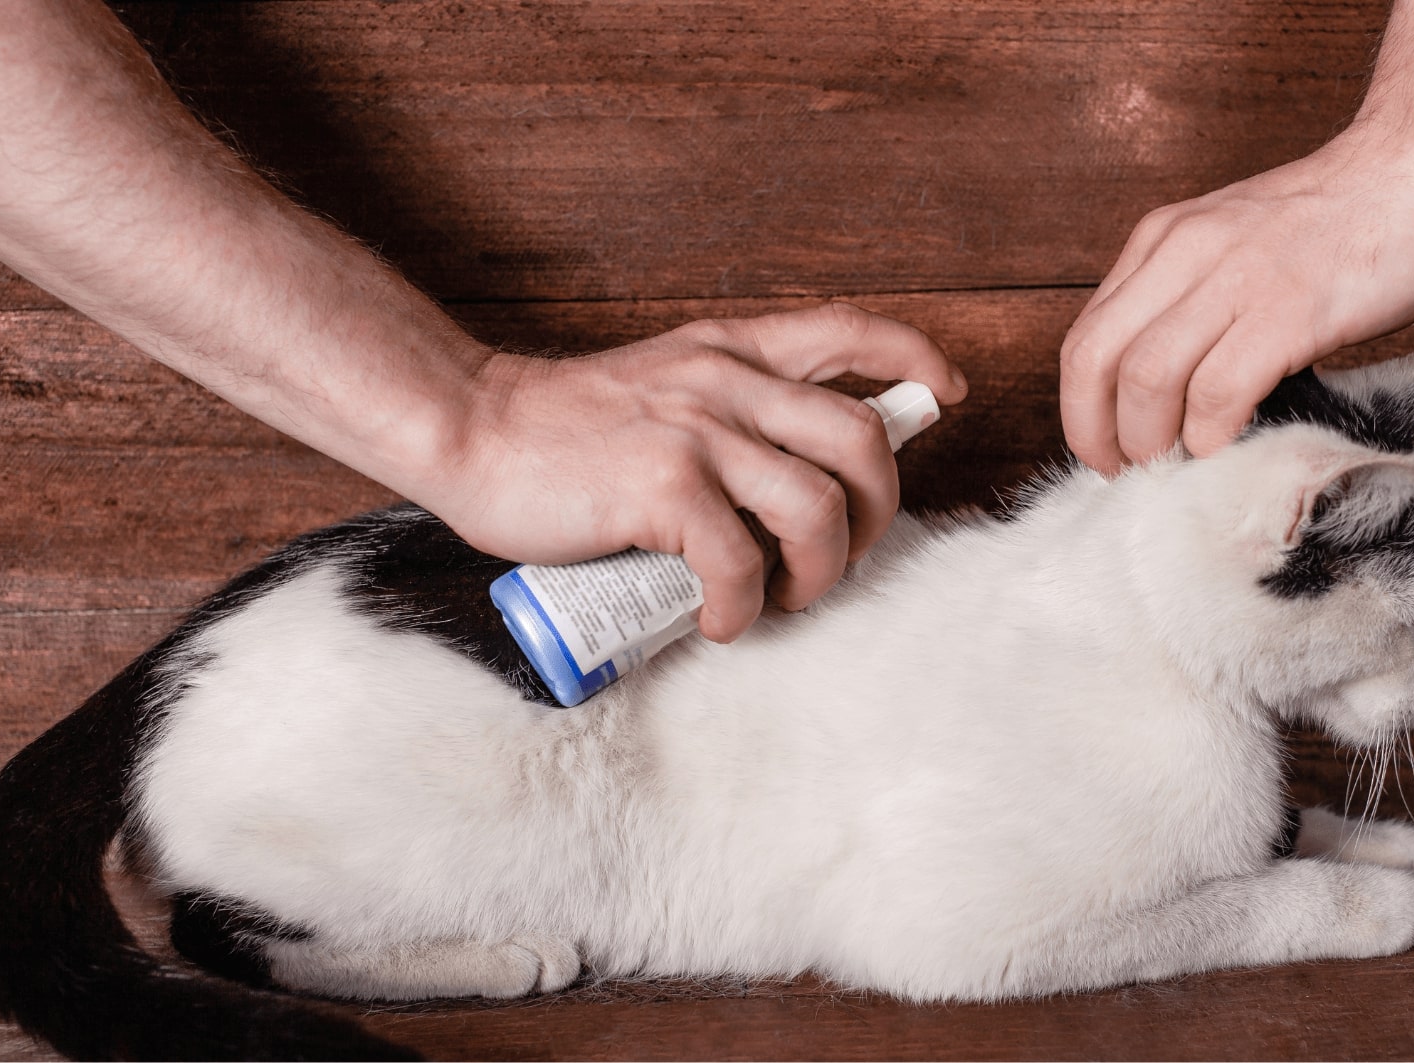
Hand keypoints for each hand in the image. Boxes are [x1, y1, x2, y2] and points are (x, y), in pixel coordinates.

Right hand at [429, 302, 966, 642]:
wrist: (469, 430)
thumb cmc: (563, 430)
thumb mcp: (663, 386)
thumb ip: (727, 409)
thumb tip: (796, 477)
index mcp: (731, 351)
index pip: (849, 330)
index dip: (913, 358)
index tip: (944, 394)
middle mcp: (727, 381)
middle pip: (863, 438)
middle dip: (878, 513)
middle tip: (840, 557)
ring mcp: (698, 433)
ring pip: (820, 507)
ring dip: (821, 572)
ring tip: (782, 598)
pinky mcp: (662, 488)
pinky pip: (742, 563)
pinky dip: (745, 609)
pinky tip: (721, 621)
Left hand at [1059, 125, 1413, 471]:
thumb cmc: (1337, 221)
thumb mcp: (1233, 245)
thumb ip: (1192, 300)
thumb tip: (1162, 393)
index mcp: (1163, 239)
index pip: (1085, 339)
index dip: (1082, 411)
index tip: (1108, 449)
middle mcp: (1185, 251)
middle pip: (1095, 361)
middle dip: (1100, 433)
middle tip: (1130, 471)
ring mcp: (1236, 278)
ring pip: (1145, 377)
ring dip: (1150, 440)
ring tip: (1176, 465)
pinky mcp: (1290, 308)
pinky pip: (1218, 388)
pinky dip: (1209, 432)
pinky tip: (1225, 444)